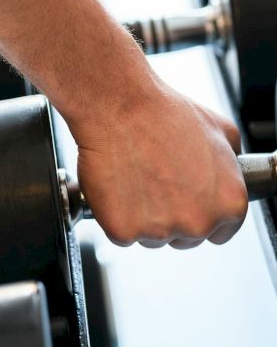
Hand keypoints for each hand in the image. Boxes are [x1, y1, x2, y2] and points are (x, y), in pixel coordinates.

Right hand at [72, 77, 247, 248]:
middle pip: (184, 238)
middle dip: (170, 216)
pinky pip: (120, 234)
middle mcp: (198, 222)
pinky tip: (117, 186)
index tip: (184, 200)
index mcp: (229, 203)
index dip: (200, 213)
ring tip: (135, 178)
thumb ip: (231, 162)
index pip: (220, 231)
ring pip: (150, 238)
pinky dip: (115, 214)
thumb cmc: (164, 114)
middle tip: (155, 182)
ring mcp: (159, 230)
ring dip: (141, 216)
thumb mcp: (220, 129)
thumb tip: (228, 171)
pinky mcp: (123, 230)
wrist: (120, 108)